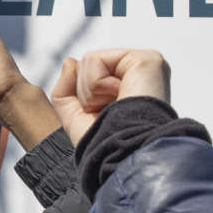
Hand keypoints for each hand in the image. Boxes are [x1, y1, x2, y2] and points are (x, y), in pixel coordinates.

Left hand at [52, 49, 170, 145]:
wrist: (125, 153)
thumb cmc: (107, 143)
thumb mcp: (76, 118)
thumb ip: (66, 89)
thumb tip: (69, 61)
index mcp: (128, 88)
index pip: (91, 77)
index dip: (84, 97)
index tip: (101, 117)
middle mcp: (138, 76)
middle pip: (88, 67)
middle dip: (86, 94)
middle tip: (108, 112)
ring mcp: (143, 66)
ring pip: (89, 61)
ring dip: (91, 90)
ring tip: (114, 105)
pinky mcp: (146, 59)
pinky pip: (95, 59)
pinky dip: (95, 84)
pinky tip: (119, 95)